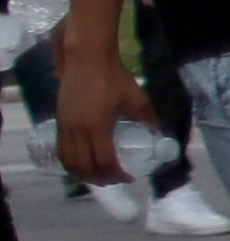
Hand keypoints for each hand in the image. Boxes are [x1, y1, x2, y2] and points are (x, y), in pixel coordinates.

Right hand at [55, 48, 153, 187]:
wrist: (87, 60)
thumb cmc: (113, 77)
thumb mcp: (137, 98)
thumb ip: (148, 117)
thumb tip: (159, 131)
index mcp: (97, 128)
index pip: (105, 162)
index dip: (116, 174)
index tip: (128, 177)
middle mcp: (77, 132)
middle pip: (85, 167)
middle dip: (100, 179)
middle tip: (115, 180)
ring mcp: (65, 128)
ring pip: (69, 162)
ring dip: (82, 175)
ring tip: (98, 177)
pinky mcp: (59, 122)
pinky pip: (61, 150)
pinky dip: (70, 163)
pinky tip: (81, 164)